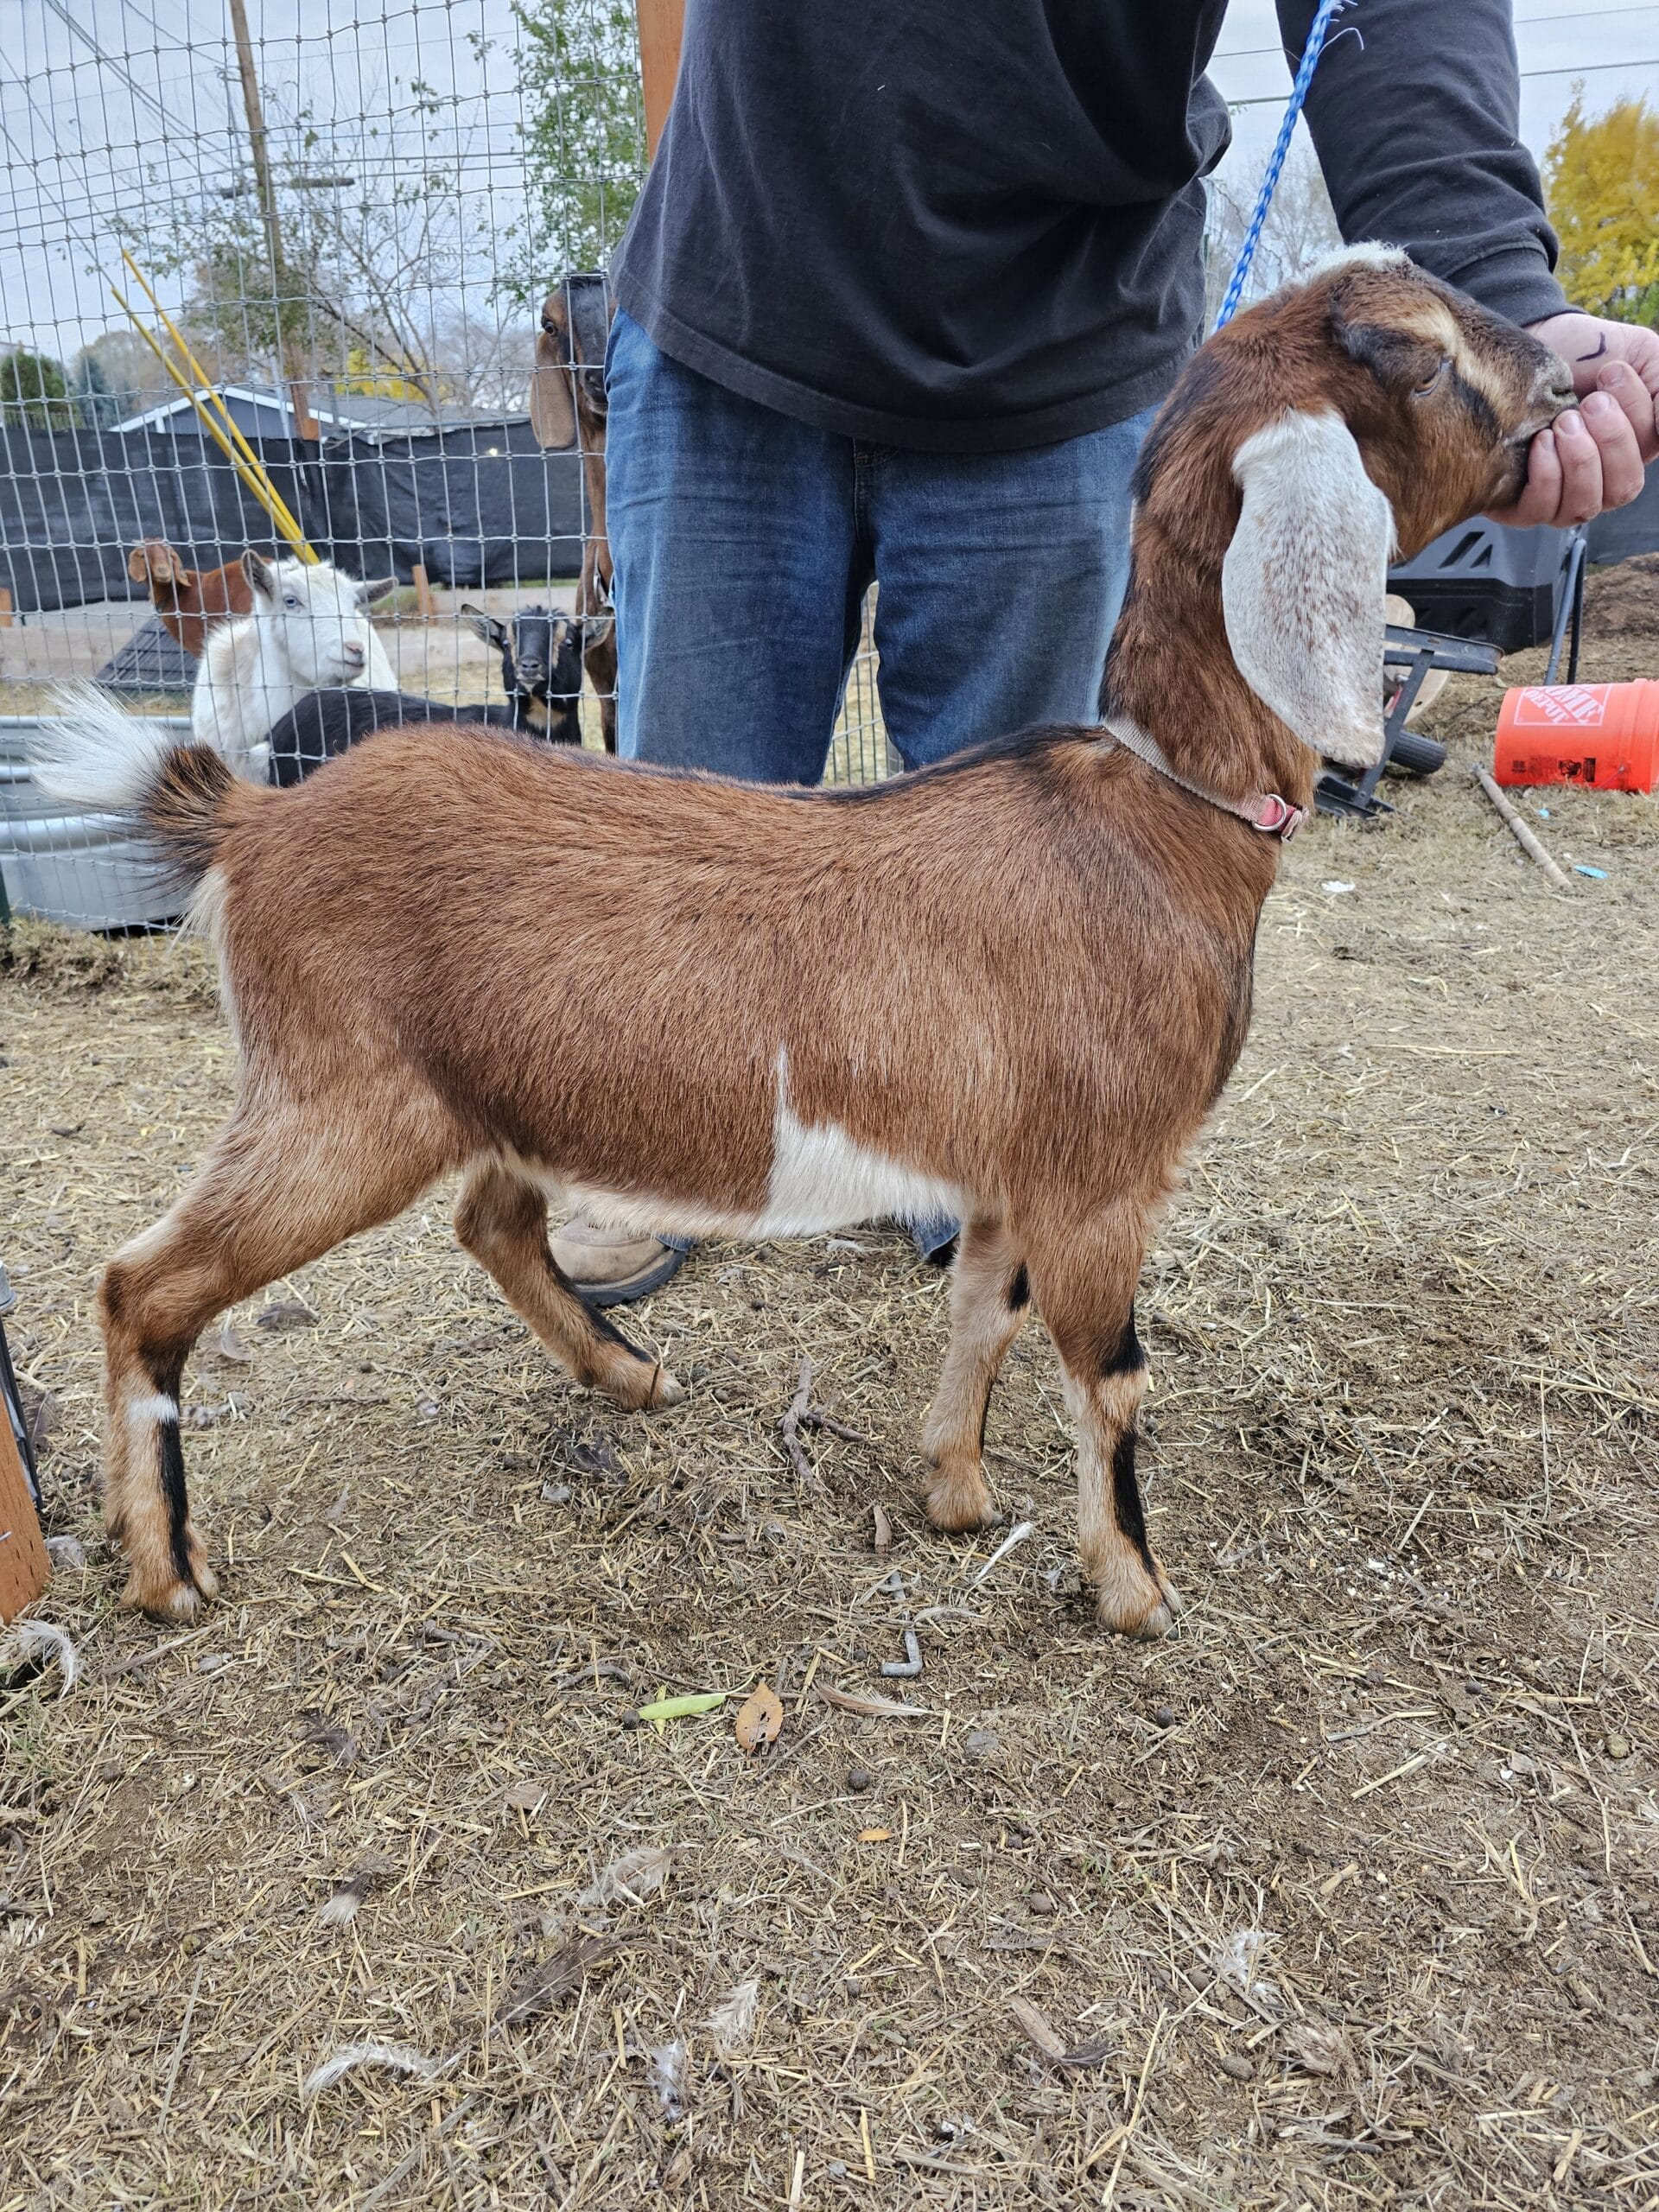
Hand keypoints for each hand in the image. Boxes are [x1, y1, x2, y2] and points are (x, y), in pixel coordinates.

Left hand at [1486, 312, 1658, 526]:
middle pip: (1624, 488)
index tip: (1611, 371)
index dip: (1637, 415)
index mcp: (1632, 449)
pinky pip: (1542, 510)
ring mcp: (1560, 496)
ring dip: (1580, 459)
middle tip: (1589, 401)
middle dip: (1611, 439)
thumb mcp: (1640, 356)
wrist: (1524, 344)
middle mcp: (1600, 480)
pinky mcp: (1520, 504)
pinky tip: (1542, 441)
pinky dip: (1547, 475)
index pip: (1650, 450)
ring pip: (1585, 506)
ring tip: (1564, 420)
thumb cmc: (1583, 353)